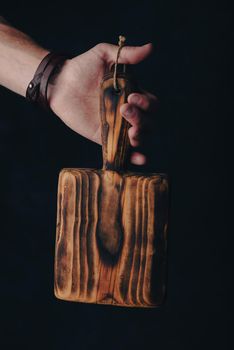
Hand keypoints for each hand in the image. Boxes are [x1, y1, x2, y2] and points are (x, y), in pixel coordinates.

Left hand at [48, 42, 157, 164]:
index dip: (147, 103)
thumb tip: (150, 48)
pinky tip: (139, 159)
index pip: (151, 104)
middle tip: (124, 111)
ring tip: (131, 133)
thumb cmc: (81, 67)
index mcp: (131, 94)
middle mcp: (127, 112)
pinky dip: (134, 158)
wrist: (59, 84)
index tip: (130, 97)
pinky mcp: (105, 138)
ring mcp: (117, 127)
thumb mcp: (104, 55)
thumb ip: (126, 54)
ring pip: (140, 137)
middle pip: (149, 123)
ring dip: (141, 137)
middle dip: (142, 120)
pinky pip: (122, 151)